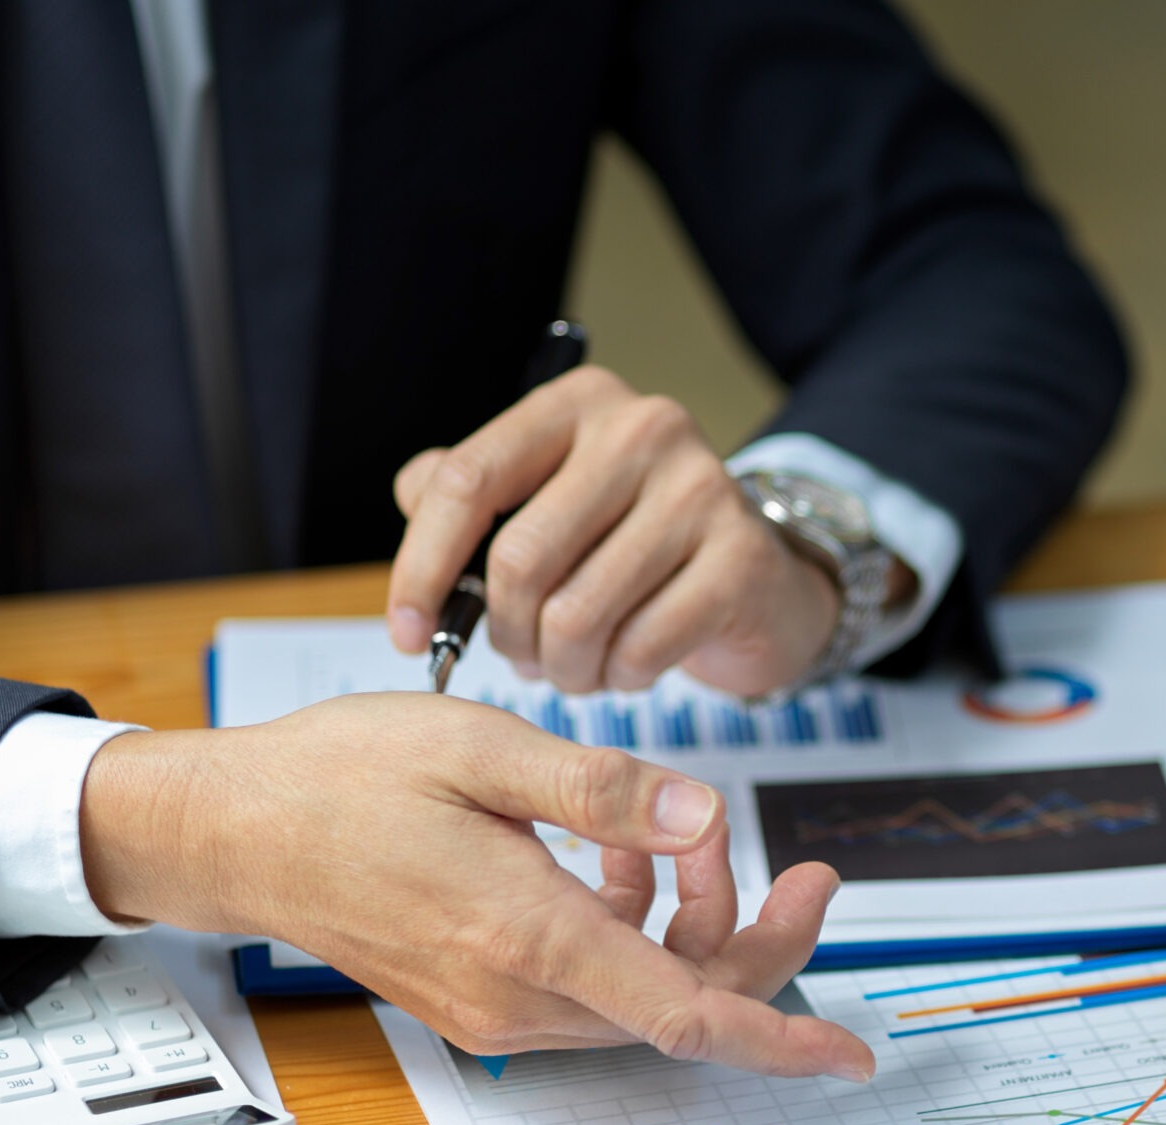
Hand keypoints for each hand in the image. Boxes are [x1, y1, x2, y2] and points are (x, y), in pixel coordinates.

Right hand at [78, 693, 874, 1079]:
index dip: (780, 1034)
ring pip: (642, 998)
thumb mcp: (484, 748)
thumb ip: (605, 790)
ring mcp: (496, 1010)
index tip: (854, 1050)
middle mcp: (516, 995)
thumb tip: (711, 817)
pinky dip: (634, 932)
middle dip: (758, 941)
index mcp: (526, 935)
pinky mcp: (481, 1003)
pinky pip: (593, 987)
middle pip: (682, 1006)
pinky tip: (625, 856)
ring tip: (687, 833)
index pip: (685, 1014)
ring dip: (691, 926)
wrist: (237, 830)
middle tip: (806, 868)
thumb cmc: (346, 776)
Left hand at [383, 366, 841, 696]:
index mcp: (577, 404)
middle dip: (505, 633)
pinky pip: (641, 647)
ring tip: (573, 668)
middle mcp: (643, 429)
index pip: (467, 479)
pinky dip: (619, 678)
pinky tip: (626, 668)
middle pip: (520, 558)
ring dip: (561, 667)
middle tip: (518, 658)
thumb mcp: (550, 499)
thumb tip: (412, 496)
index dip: (420, 566)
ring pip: (578, 615)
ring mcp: (701, 489)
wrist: (757, 579)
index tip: (408, 633)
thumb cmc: (633, 544)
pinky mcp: (742, 558)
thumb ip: (475, 490)